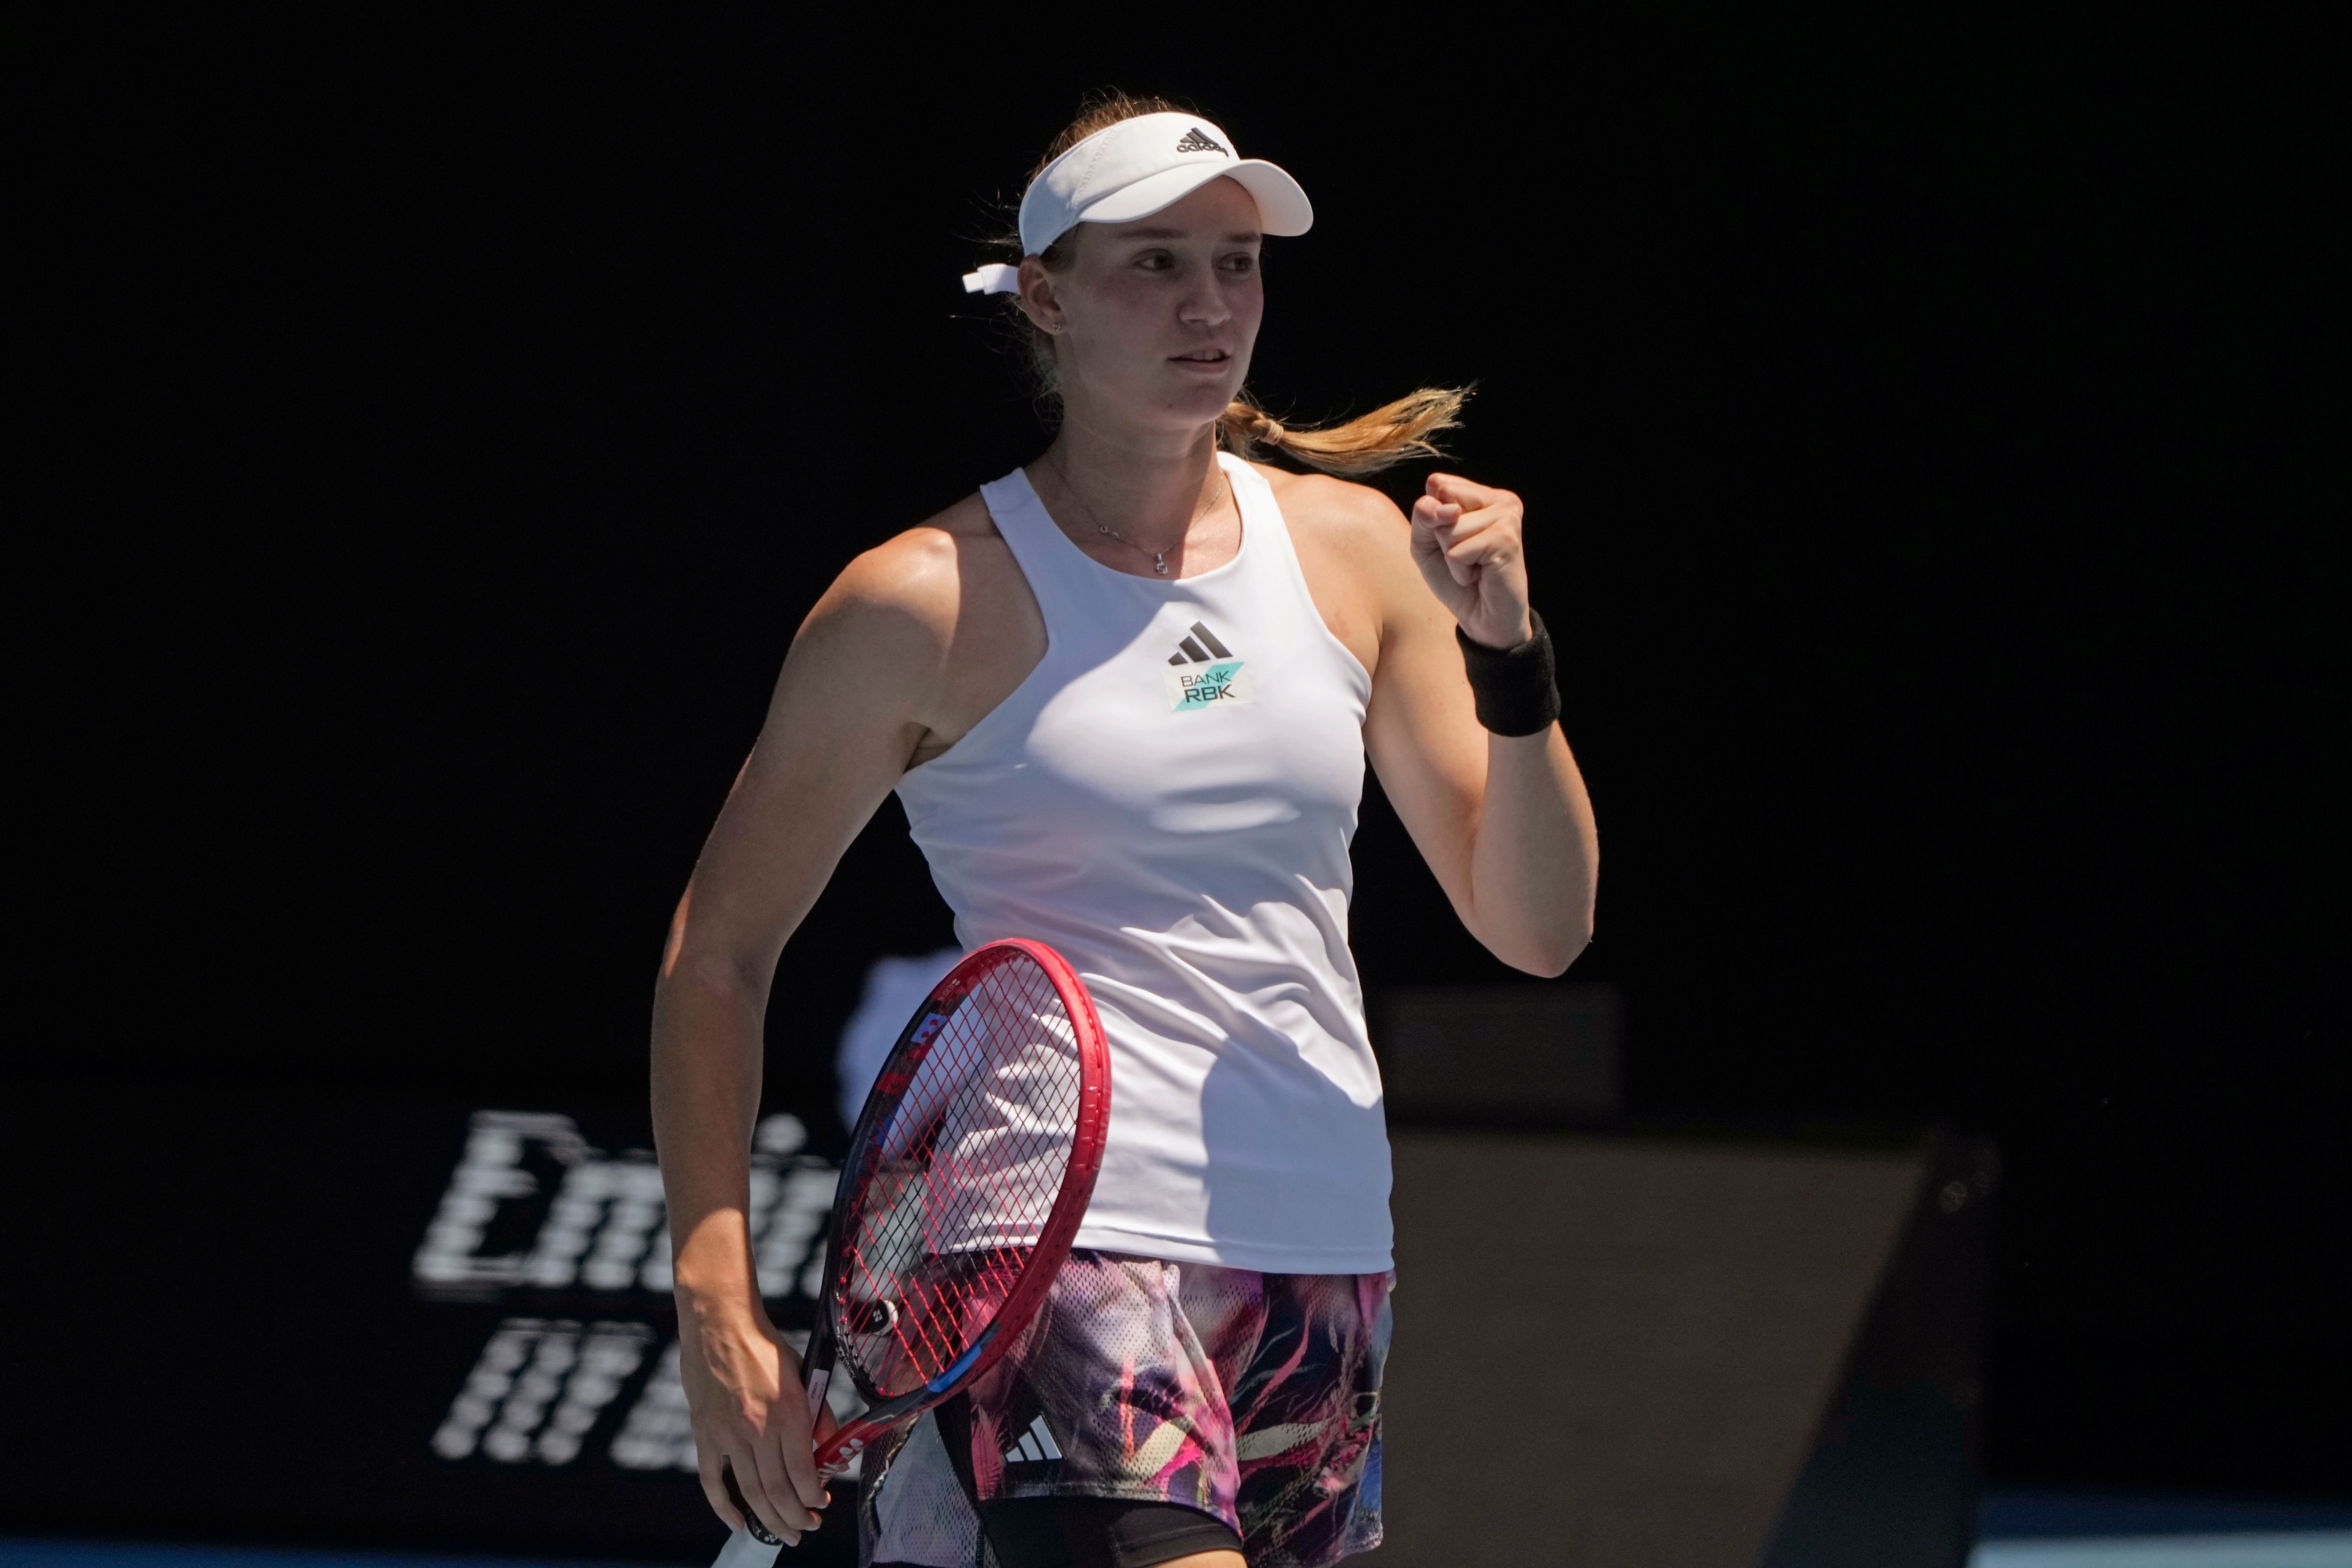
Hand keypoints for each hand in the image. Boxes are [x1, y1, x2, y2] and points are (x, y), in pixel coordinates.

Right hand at [679, 1305, 830, 1545]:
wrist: (720, 1323)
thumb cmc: (765, 1346)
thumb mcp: (804, 1375)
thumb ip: (819, 1415)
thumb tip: (831, 1451)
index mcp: (788, 1412)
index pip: (803, 1472)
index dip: (813, 1497)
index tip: (821, 1504)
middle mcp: (758, 1428)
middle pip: (778, 1491)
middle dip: (796, 1518)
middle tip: (806, 1529)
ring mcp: (727, 1434)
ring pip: (750, 1492)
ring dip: (770, 1519)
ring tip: (785, 1533)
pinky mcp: (704, 1434)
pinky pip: (712, 1481)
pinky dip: (724, 1508)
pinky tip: (739, 1522)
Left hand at [1409, 473, 1534, 649]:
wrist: (1484, 618)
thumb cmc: (1456, 579)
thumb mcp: (1426, 542)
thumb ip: (1424, 515)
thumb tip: (1449, 509)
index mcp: (1483, 493)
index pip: (1437, 483)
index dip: (1432, 517)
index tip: (1453, 540)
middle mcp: (1501, 499)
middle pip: (1442, 500)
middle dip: (1442, 536)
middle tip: (1465, 556)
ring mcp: (1507, 517)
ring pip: (1448, 528)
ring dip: (1452, 557)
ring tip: (1474, 567)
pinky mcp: (1506, 539)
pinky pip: (1457, 551)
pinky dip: (1460, 571)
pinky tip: (1480, 576)